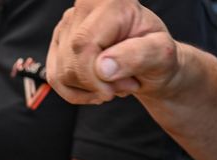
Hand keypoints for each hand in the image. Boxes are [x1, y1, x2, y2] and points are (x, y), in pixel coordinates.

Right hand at [46, 0, 181, 103]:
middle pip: (70, 62)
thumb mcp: (161, 55)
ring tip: (115, 85)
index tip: (116, 90)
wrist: (152, 61)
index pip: (83, 45)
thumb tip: (101, 68)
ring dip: (89, 90)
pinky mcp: (59, 42)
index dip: (95, 77)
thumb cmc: (158, 55)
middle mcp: (84, 5)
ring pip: (61, 74)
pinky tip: (97, 90)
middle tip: (125, 86)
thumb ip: (137, 56)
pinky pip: (55, 78)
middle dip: (96, 86)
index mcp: (110, 2)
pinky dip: (76, 93)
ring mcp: (67, 23)